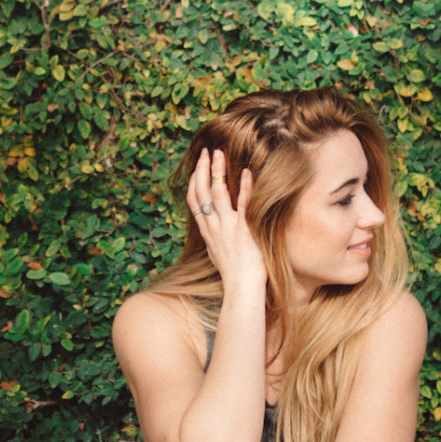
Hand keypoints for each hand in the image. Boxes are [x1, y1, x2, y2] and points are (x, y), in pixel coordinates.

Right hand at [186, 147, 260, 290]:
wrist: (241, 290)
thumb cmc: (234, 276)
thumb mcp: (219, 254)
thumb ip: (217, 239)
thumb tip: (216, 232)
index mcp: (207, 232)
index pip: (193, 201)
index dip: (193, 181)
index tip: (196, 166)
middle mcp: (213, 227)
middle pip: (200, 192)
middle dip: (201, 169)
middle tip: (205, 151)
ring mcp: (227, 227)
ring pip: (216, 193)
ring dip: (217, 171)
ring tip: (219, 153)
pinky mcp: (243, 230)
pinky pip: (242, 204)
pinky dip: (244, 187)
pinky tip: (247, 172)